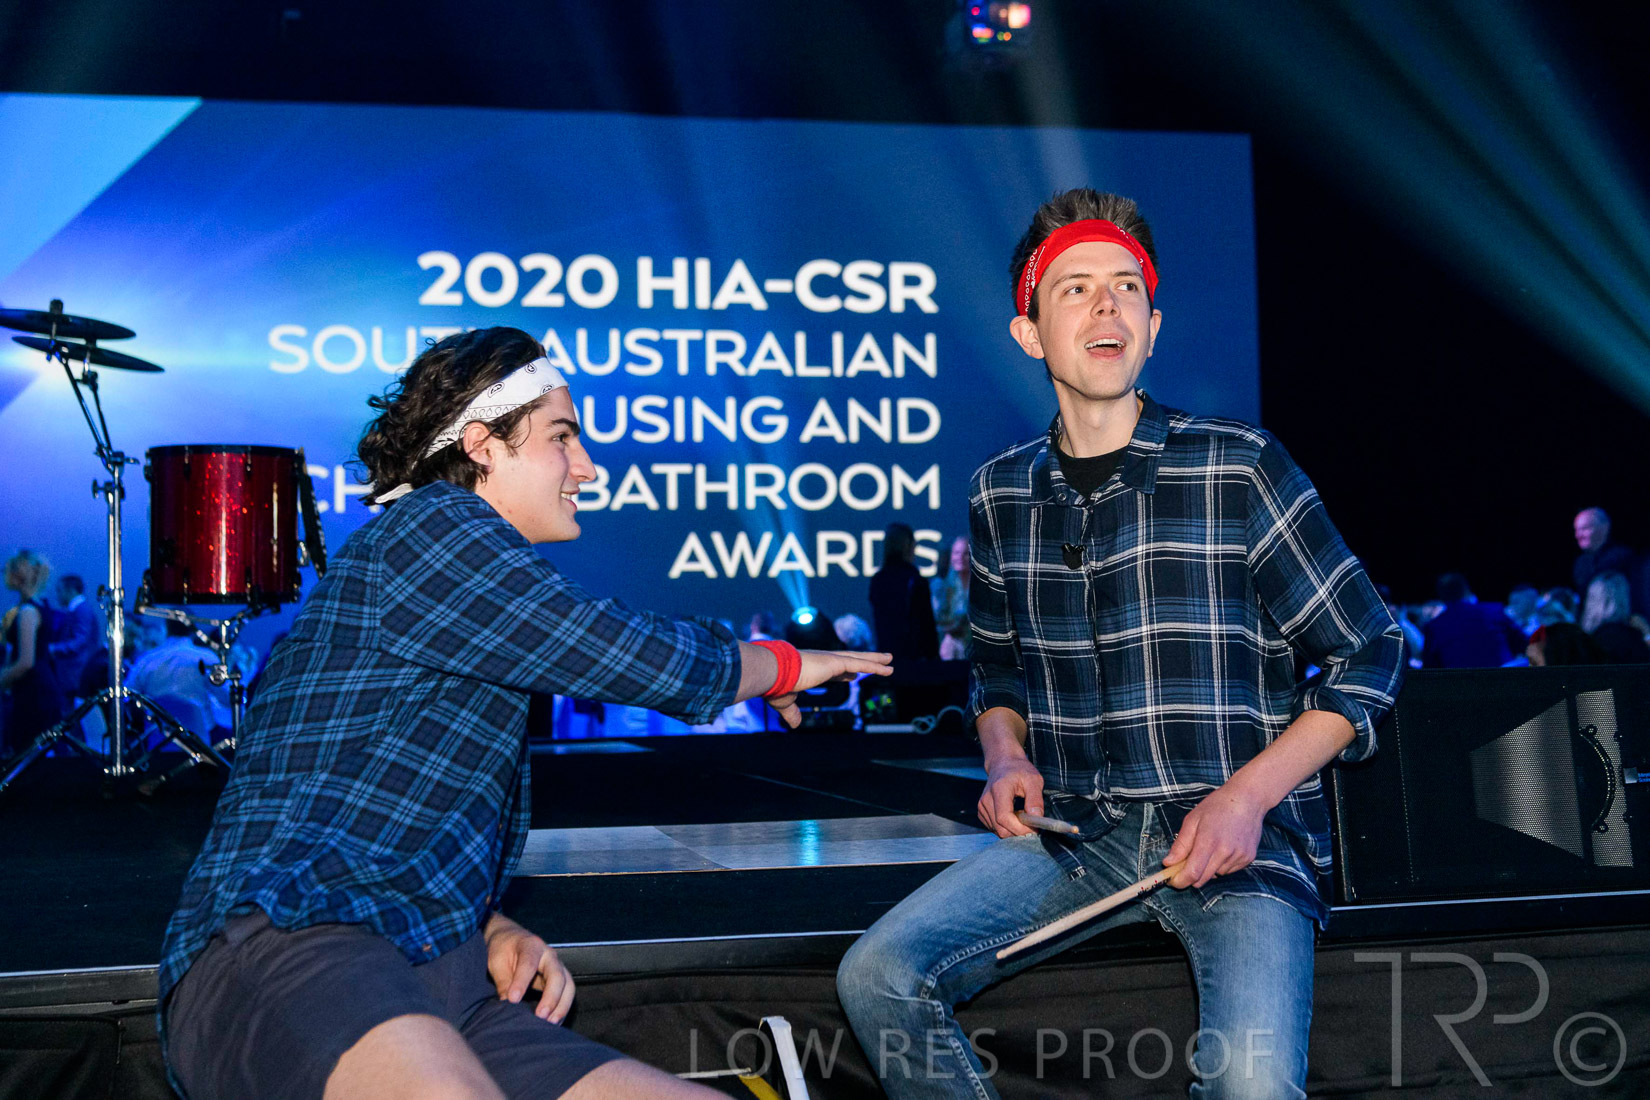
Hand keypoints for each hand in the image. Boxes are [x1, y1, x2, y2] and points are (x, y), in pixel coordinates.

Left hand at [484, 913, 573, 1022]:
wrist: (510, 938)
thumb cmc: (502, 949)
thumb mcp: (497, 961)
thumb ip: (503, 982)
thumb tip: (507, 1006)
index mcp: (531, 945)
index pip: (529, 964)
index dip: (521, 982)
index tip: (513, 999)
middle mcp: (549, 955)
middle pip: (557, 975)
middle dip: (551, 998)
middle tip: (540, 1016)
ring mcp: (556, 967)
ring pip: (568, 986)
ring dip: (561, 1006)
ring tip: (550, 1024)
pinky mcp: (559, 978)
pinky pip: (566, 994)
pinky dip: (562, 1009)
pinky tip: (553, 1023)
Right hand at [767, 649, 892, 727]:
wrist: (772, 672)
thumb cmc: (776, 685)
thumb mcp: (785, 702)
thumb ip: (792, 713)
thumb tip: (795, 725)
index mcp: (812, 668)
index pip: (833, 670)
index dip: (845, 673)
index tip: (853, 675)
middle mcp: (822, 660)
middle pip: (850, 660)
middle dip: (864, 661)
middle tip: (878, 662)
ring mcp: (829, 660)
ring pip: (858, 659)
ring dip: (875, 660)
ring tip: (890, 660)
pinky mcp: (834, 662)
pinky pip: (860, 663)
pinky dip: (875, 665)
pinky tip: (887, 668)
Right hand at [977, 755, 1044, 837]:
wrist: (1003, 763)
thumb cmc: (1019, 770)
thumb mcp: (1034, 780)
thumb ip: (1035, 799)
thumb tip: (1036, 818)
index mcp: (999, 789)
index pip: (1004, 817)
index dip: (1020, 828)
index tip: (1034, 829)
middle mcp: (986, 799)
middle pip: (1000, 828)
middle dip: (1018, 832)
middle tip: (1032, 825)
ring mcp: (982, 806)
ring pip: (998, 831)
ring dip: (1013, 830)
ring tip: (1023, 818)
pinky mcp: (982, 812)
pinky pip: (994, 828)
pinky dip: (1006, 828)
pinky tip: (1014, 817)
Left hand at [1162, 782, 1267, 888]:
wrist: (1248, 799)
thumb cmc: (1217, 806)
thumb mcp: (1192, 820)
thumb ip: (1180, 844)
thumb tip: (1168, 863)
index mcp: (1209, 841)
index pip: (1193, 873)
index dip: (1180, 881)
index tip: (1172, 880)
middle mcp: (1226, 852)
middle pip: (1203, 879)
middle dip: (1191, 876)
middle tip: (1185, 863)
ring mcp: (1239, 856)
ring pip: (1215, 875)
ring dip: (1207, 868)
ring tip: (1211, 846)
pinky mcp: (1248, 858)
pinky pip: (1229, 870)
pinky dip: (1221, 864)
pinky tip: (1224, 847)